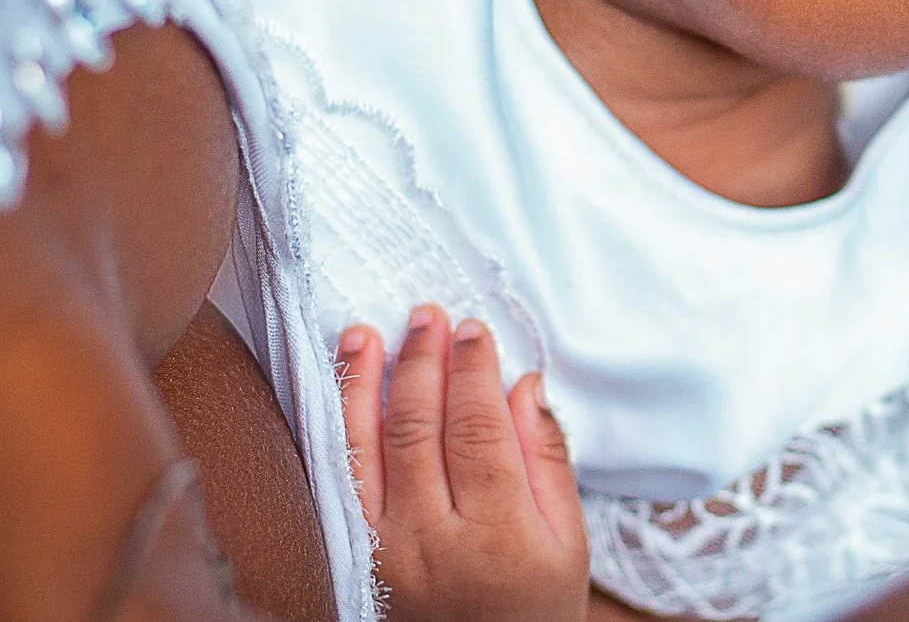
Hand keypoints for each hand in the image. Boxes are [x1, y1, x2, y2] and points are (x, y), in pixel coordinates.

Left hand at [338, 306, 588, 621]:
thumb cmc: (536, 611)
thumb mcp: (569, 544)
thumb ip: (548, 461)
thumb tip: (524, 386)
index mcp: (499, 536)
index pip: (479, 430)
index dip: (473, 371)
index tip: (473, 329)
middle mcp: (434, 543)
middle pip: (420, 430)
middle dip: (423, 362)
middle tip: (427, 316)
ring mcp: (386, 554)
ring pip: (368, 451)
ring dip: (364, 385)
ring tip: (366, 334)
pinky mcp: (357, 561)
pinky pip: (341, 484)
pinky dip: (339, 431)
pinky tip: (343, 393)